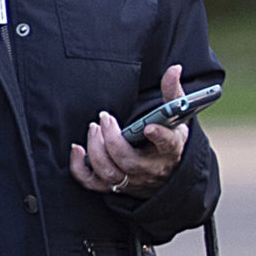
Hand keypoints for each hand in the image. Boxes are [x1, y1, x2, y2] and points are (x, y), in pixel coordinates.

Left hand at [71, 64, 191, 198]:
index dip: (159, 137)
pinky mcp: (113, 186)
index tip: (150, 127)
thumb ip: (173, 94)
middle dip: (112, 140)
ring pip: (109, 172)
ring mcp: (131, 180)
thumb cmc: (169, 139)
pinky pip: (91, 183)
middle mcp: (150, 169)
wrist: (166, 172)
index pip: (167, 145)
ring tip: (94, 128)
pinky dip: (79, 167)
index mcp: (170, 150)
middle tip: (105, 118)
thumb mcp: (178, 118)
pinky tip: (78, 148)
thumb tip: (174, 69)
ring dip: (96, 150)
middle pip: (128, 161)